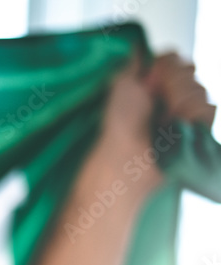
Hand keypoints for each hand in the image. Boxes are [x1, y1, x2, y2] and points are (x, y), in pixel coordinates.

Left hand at [100, 51, 214, 180]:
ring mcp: (187, 111)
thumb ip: (134, 63)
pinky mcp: (199, 128)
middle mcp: (173, 94)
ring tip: (162, 120)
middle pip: (189, 70)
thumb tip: (139, 46)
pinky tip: (175, 126)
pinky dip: (190, 116)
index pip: (175, 58)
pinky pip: (208, 109)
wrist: (126, 155)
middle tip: (153, 104)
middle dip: (170, 85)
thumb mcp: (121, 85)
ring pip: (199, 89)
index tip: (149, 80)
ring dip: (178, 102)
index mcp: (155, 83)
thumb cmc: (120, 123)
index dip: (165, 66)